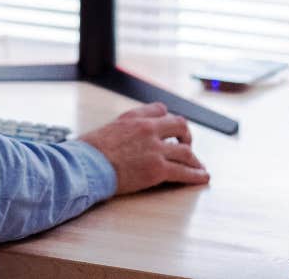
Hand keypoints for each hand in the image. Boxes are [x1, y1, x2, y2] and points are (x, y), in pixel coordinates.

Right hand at [79, 102, 209, 194]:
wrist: (86, 166)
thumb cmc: (89, 151)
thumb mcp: (106, 128)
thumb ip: (123, 128)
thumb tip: (125, 135)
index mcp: (134, 117)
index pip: (161, 110)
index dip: (167, 120)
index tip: (170, 129)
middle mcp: (148, 129)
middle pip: (180, 125)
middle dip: (187, 136)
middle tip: (187, 144)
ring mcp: (155, 149)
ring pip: (185, 151)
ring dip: (194, 159)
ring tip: (199, 166)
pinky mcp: (157, 169)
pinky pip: (183, 172)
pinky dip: (196, 176)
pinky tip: (202, 178)